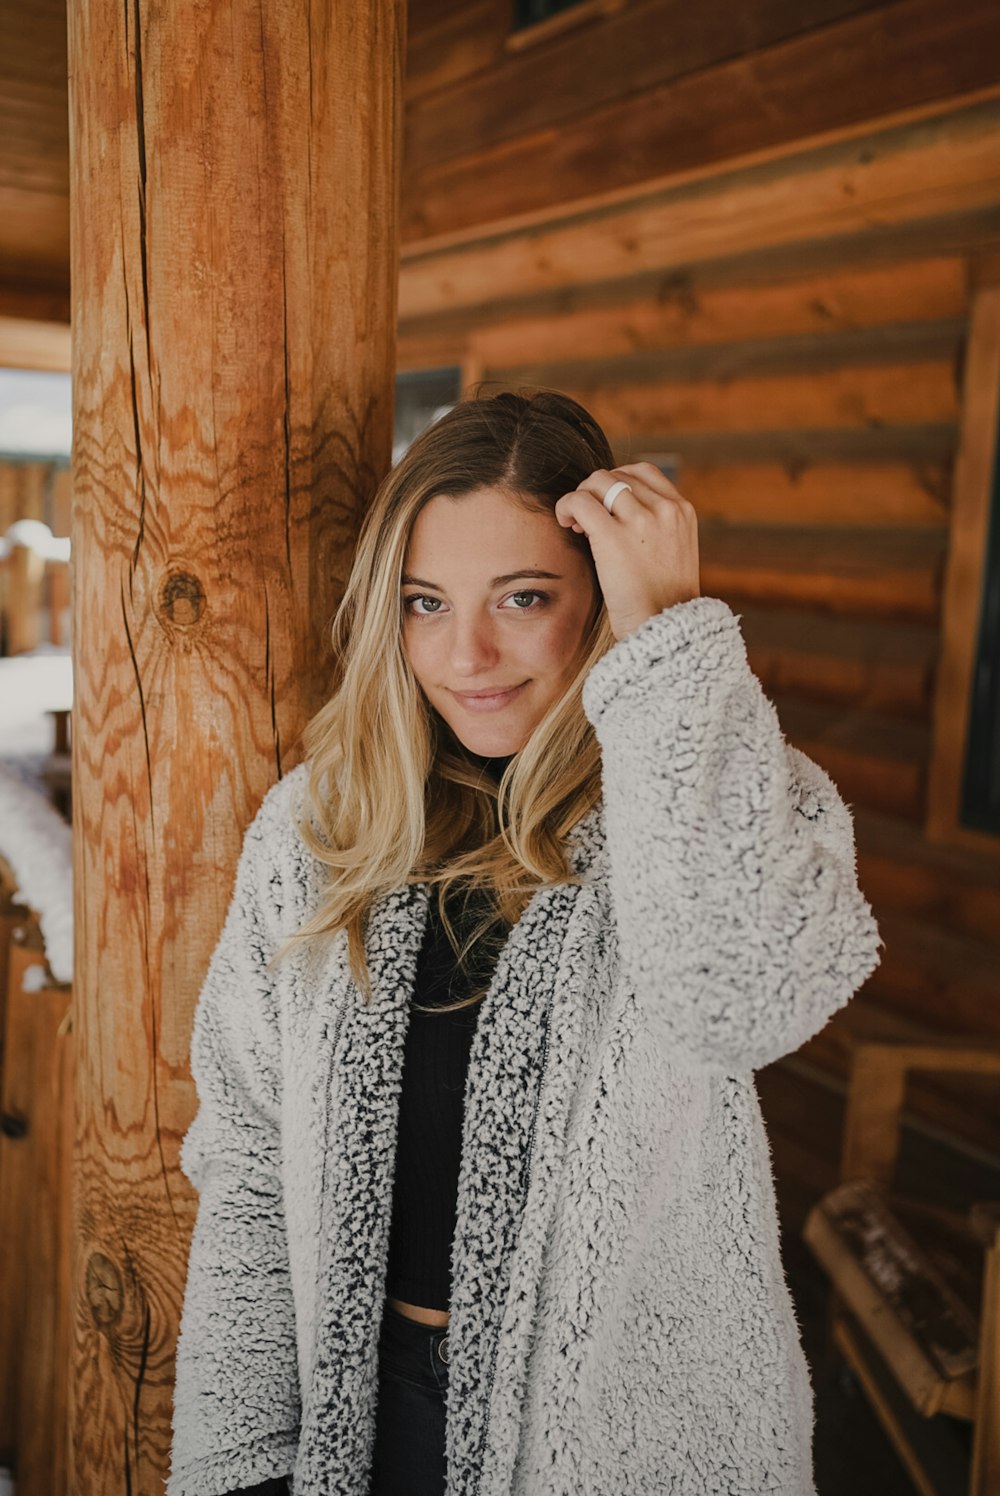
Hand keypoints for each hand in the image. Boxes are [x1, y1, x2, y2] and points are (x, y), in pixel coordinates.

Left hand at [554, 463, 700, 641]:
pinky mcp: (614, 536)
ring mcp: (641, 520)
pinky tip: (565, 524)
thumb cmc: (662, 600)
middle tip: (585, 518)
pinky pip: (580, 501)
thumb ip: (658, 526)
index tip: (606, 506)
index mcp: (682, 510)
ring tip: (575, 523)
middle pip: (616, 475)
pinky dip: (566, 506)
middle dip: (595, 492)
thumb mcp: (675, 552)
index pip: (642, 472)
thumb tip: (619, 509)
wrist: (664, 629)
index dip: (617, 482)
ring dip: (579, 498)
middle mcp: (665, 509)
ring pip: (596, 482)